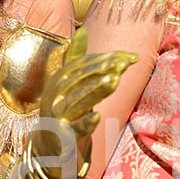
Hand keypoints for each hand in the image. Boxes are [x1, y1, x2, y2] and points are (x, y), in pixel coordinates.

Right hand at [25, 27, 136, 178]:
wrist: (48, 147)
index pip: (83, 64)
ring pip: (78, 101)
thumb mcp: (68, 84)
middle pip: (82, 79)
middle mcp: (55, 95)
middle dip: (105, 69)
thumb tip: (82, 31)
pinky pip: (73, 130)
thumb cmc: (64, 110)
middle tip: (127, 63)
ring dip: (96, 90)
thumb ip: (75, 59)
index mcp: (58, 80)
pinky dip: (84, 124)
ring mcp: (57, 116)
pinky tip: (96, 118)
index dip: (107, 58)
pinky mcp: (61, 137)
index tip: (130, 56)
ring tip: (114, 80)